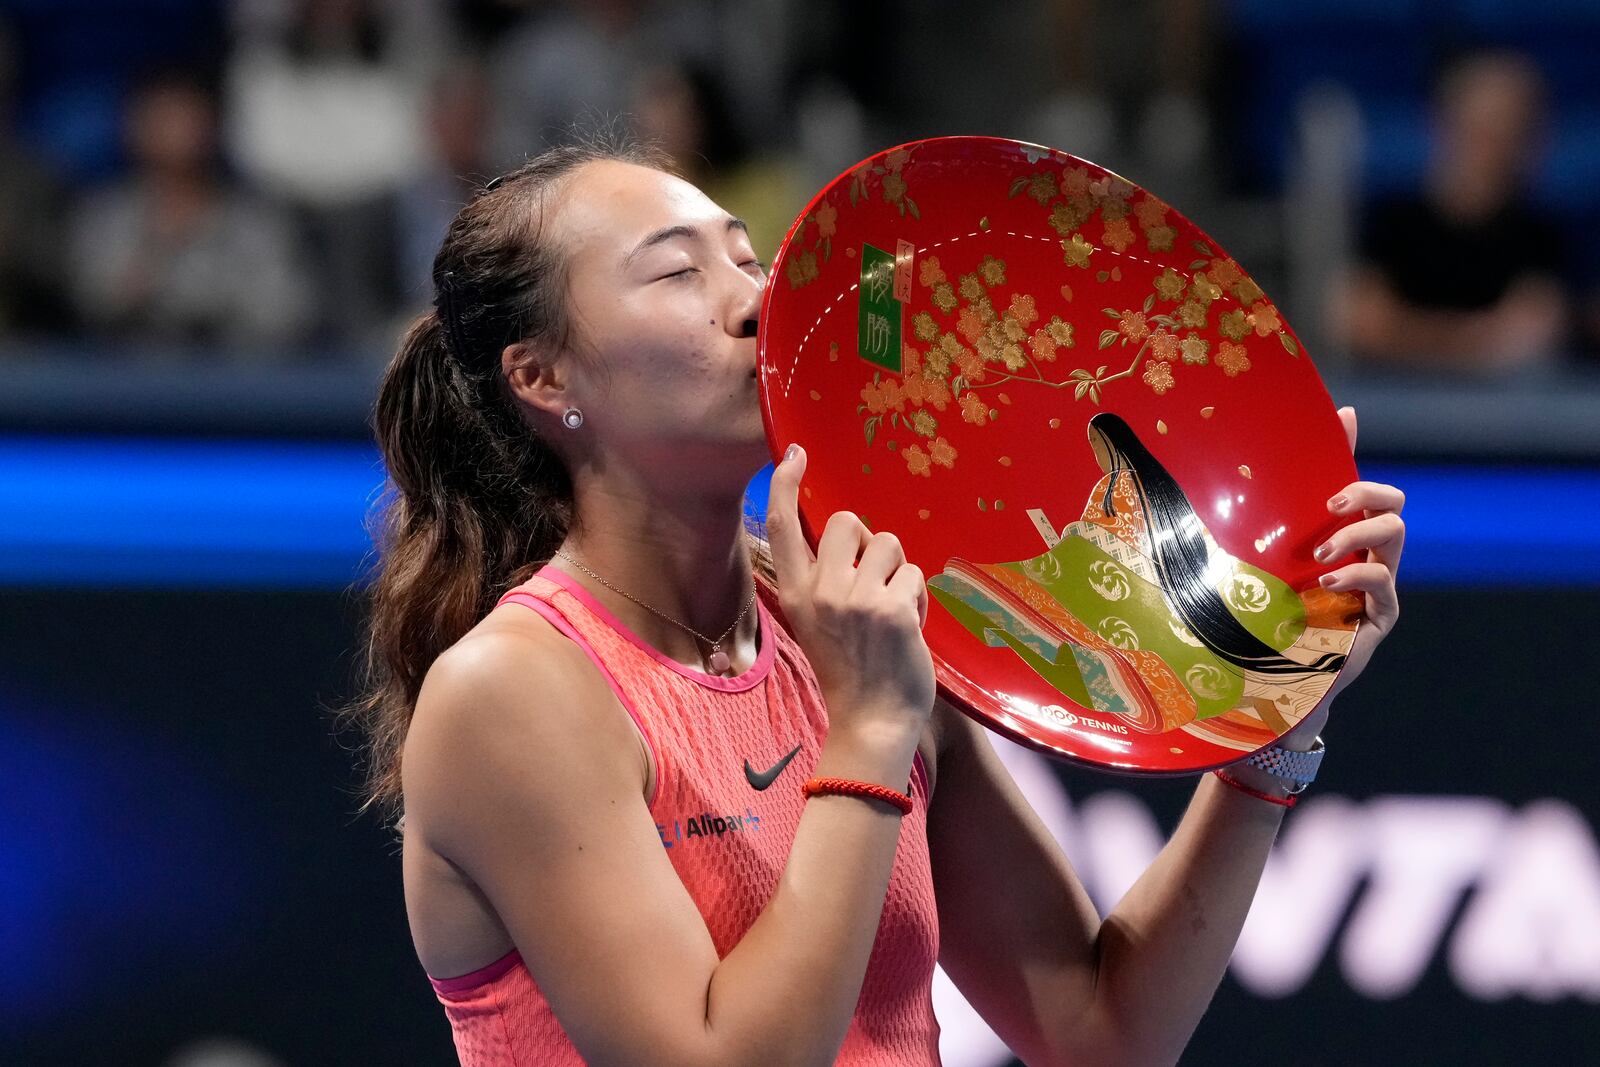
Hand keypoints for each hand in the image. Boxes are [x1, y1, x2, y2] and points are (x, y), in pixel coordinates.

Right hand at [764, 444, 935, 739]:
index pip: (781, 525)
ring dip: (897, 571)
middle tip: (873, 576)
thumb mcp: (817, 622)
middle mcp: (821, 591)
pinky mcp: (893, 609)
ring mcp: (857, 598)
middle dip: (867, 540)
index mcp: (795, 594)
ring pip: (887, 543)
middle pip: (845, 520)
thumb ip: (824, 581)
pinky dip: (918, 598)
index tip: (794, 454)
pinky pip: (914, 575)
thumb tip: (851, 537)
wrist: (871, 720)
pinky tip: (909, 628)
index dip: (785, 484)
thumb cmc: (849, 672)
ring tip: (893, 609)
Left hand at [1281, 406, 1402, 745]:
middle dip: (1367, 493)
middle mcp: (1361, 553)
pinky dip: (1357, 573)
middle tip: (1331, 503)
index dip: (1352, 446)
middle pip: (1391, 502)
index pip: (1351, 479)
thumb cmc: (1257, 617)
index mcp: (1333, 535)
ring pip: (1394, 535)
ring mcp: (1375, 584)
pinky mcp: (1379, 616)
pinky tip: (1327, 581)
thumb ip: (1253, 528)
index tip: (1344, 418)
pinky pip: (1383, 582)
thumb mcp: (1250, 562)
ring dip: (1357, 534)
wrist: (1268, 681)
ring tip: (1319, 553)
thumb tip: (1230, 474)